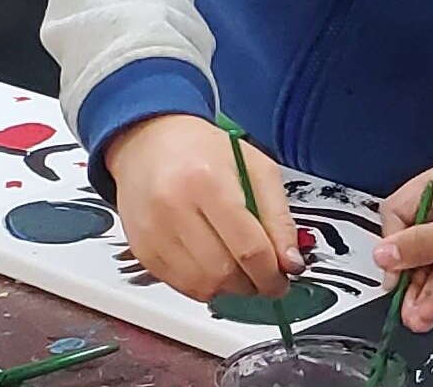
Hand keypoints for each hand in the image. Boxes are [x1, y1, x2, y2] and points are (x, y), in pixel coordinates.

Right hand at [102, 113, 302, 302]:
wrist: (149, 142)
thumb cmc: (202, 150)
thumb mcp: (256, 168)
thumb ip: (278, 216)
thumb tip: (291, 262)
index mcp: (208, 181)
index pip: (248, 248)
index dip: (272, 274)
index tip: (283, 279)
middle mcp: (174, 208)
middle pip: (224, 272)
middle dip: (253, 284)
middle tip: (265, 277)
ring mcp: (153, 231)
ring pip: (202, 286)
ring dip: (229, 289)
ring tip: (241, 271)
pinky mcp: (141, 248)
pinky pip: (180, 286)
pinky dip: (204, 286)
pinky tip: (214, 267)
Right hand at [375, 157, 432, 331]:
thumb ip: (422, 245)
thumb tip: (380, 254)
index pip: (402, 212)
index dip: (393, 243)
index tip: (392, 273)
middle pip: (421, 242)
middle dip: (409, 275)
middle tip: (399, 307)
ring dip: (427, 290)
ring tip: (414, 321)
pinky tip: (431, 314)